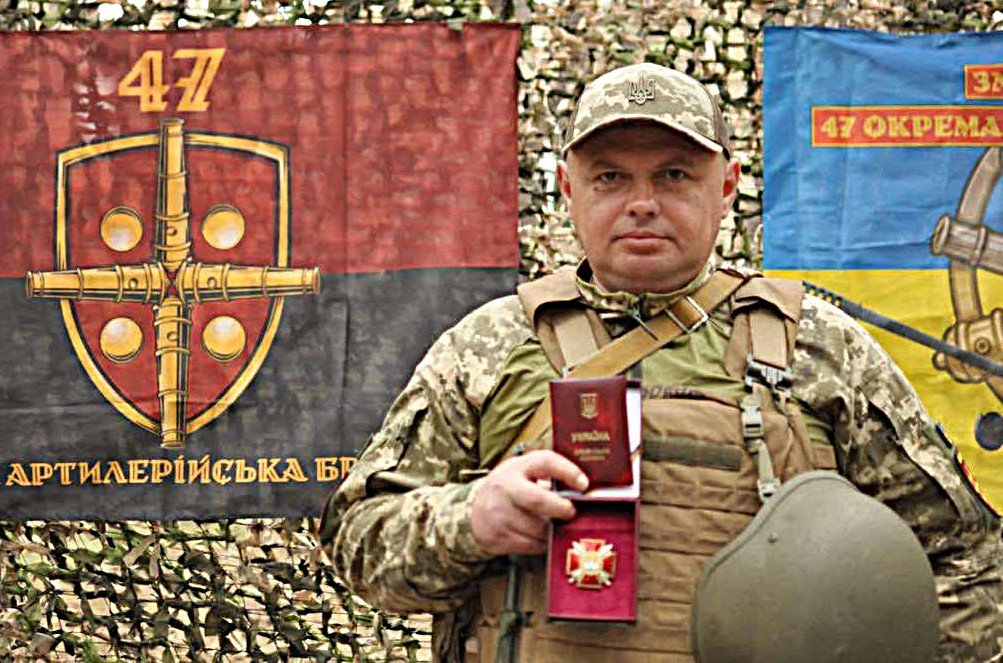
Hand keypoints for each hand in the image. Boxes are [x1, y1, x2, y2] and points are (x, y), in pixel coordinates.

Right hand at [470, 450, 588, 555]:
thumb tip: (582, 489)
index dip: (568, 471)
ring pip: (537, 529)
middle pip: (538, 500)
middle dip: (561, 509)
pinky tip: (543, 538)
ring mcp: (498, 514)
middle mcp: (504, 489)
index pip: (544, 462)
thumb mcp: (522, 472)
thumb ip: (546, 475)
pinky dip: (542, 543)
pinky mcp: (497, 537)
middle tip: (571, 513)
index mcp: (515, 468)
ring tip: (557, 527)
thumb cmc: (508, 489)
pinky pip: (530, 545)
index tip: (584, 484)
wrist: (472, 510)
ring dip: (553, 530)